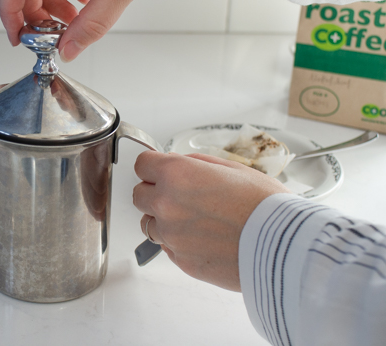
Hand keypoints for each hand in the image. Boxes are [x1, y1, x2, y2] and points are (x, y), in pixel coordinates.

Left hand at [133, 152, 290, 291]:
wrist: (285, 247)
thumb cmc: (267, 207)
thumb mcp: (234, 168)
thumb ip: (198, 165)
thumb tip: (182, 164)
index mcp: (177, 175)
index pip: (142, 165)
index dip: (153, 167)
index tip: (160, 170)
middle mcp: (167, 204)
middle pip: (139, 195)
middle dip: (155, 192)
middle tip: (180, 195)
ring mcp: (171, 235)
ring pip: (149, 224)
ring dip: (163, 219)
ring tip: (195, 219)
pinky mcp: (181, 260)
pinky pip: (167, 247)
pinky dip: (178, 242)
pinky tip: (204, 238)